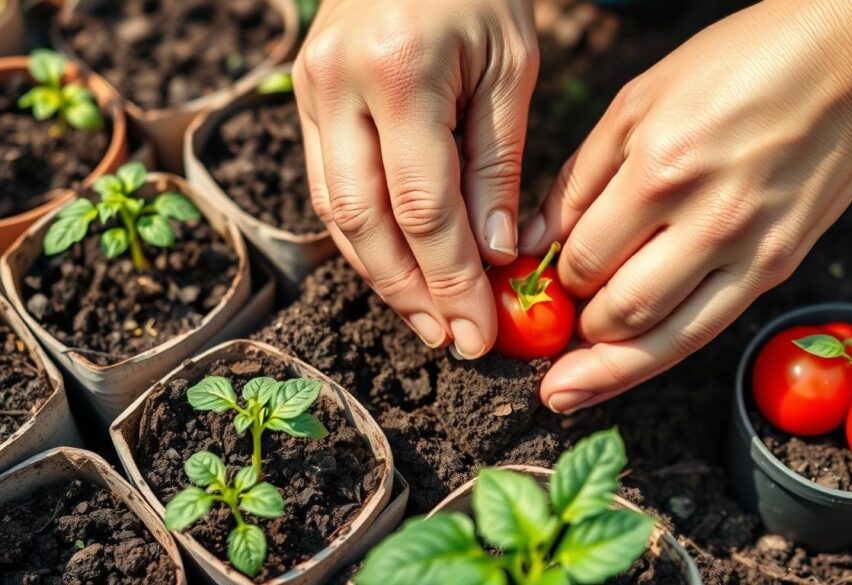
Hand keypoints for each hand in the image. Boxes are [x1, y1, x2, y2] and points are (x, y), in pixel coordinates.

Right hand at [293, 0, 538, 357]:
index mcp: (398, 72)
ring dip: (380, 275)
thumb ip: (497, 162)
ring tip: (425, 317)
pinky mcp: (304, 98)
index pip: (422, 205)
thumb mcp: (510, 66)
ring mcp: (310, 91)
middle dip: (408, 292)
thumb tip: (493, 254)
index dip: (450, 278)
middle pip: (364, 222)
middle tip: (448, 339)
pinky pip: (328, 186)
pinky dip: (363, 236)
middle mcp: (337, 86)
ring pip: (335, 212)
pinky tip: (398, 267)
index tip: (477, 331)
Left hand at [520, 0, 851, 413]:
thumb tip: (528, 242)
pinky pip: (706, 330)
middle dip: (574, 327)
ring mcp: (747, 250)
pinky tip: (620, 371)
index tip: (541, 284)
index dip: (552, 278)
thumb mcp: (640, 99)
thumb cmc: (737, 65)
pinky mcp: (777, 268)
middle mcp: (705, 219)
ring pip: (662, 338)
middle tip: (550, 333)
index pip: (582, 253)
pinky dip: (655, 358)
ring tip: (565, 390)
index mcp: (660, 167)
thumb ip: (579, 176)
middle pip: (617, 307)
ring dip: (605, 368)